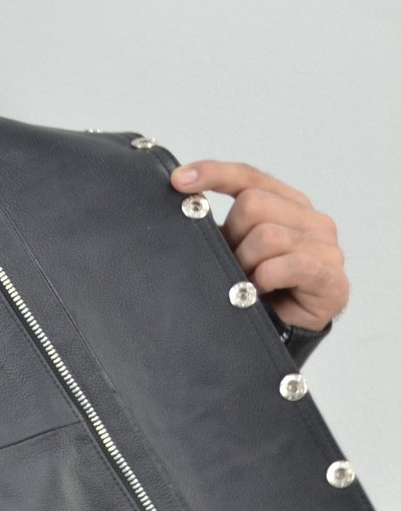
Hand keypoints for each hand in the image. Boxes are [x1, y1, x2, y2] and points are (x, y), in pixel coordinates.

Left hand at [169, 160, 347, 331]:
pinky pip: (290, 265)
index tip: (178, 181)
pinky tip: (261, 291)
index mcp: (285, 205)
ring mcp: (325, 245)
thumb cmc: (256, 293)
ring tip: (247, 285)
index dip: (213, 174)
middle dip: (233, 238)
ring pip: (267, 236)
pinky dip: (266, 279)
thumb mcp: (230, 254)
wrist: (283, 337)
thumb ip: (219, 231)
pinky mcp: (331, 276)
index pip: (248, 177)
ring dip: (246, 265)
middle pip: (253, 204)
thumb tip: (185, 212)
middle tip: (234, 267)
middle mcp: (309, 218)